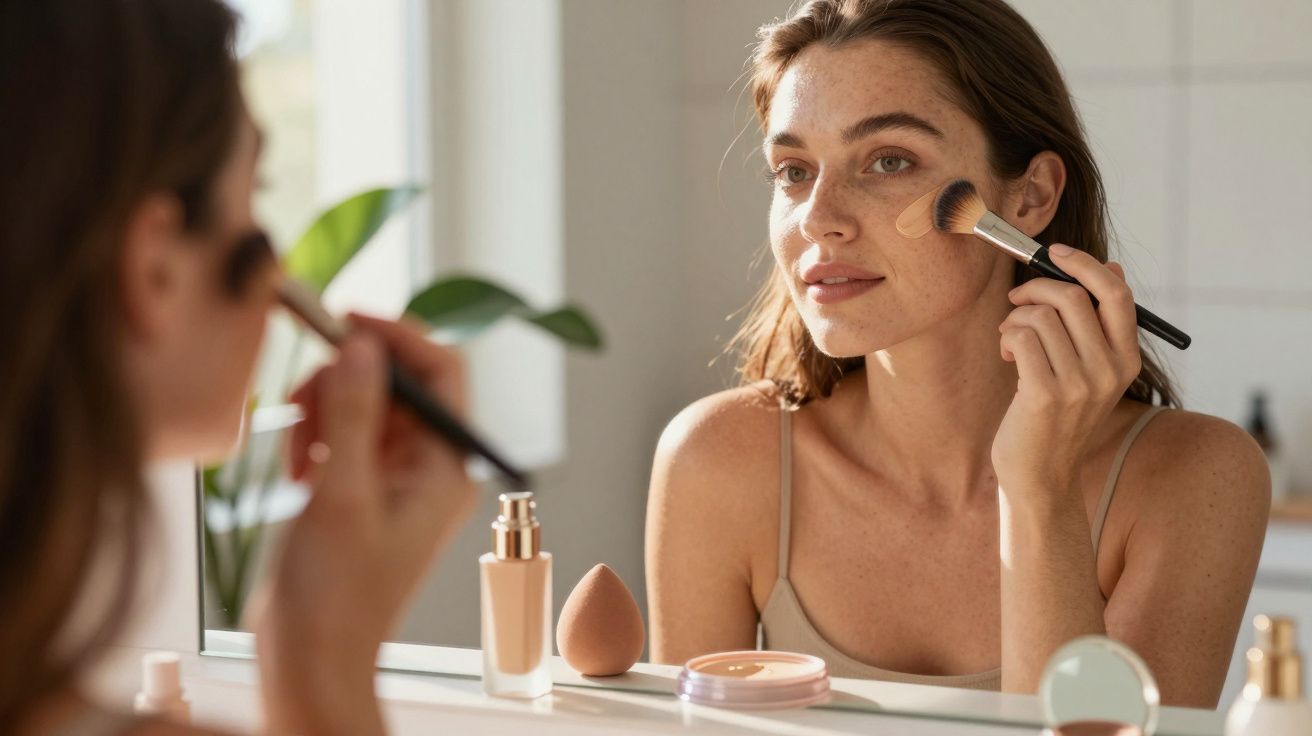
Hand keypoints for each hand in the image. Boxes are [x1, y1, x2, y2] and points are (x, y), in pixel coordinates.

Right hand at [252, 315, 476, 733]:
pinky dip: (313, 437)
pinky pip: (341, 432)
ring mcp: (393, 476)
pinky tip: (296, 474)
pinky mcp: (359, 487)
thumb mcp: (341, 494)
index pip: (442, 373)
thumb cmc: (337, 596)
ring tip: (297, 454)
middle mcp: (428, 466)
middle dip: (345, 382)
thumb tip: (364, 346)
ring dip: (322, 411)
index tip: (346, 320)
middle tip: (303, 405)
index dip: (399, 336)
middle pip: (394, 382)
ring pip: (361, 403)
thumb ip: (354, 414)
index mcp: (446, 467)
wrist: (309, 659)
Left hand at [991, 244, 1141, 499]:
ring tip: (1011, 341)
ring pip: (1040, 315)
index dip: (1084, 264)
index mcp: (1126, 360)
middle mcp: (1109, 371)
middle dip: (1035, 288)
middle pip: (1072, 297)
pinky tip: (1007, 356)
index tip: (1055, 252)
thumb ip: (1099, 325)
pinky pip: (1021, 335)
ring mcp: (1079, 384)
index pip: (1116, 294)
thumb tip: (1112, 267)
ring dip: (1016, 319)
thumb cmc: (1057, 416)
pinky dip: (1007, 336)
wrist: (1041, 475)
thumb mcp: (1090, 370)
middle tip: (1017, 300)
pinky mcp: (1045, 394)